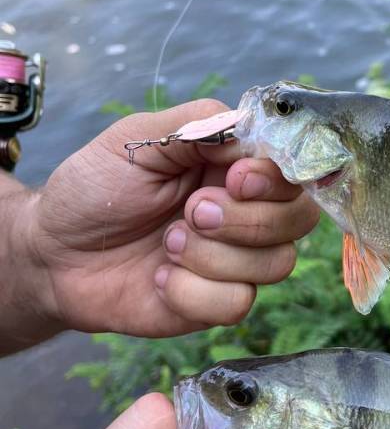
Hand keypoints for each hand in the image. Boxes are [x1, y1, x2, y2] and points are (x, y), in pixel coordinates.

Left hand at [3, 100, 318, 350]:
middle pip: (298, 218)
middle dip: (246, 219)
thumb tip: (248, 128)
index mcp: (234, 166)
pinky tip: (160, 278)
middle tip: (190, 213)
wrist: (52, 252)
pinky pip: (238, 302)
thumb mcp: (137, 139)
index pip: (294, 170)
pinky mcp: (216, 303)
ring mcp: (235, 260)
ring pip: (276, 264)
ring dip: (214, 255)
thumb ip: (195, 125)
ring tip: (166, 244)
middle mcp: (246, 212)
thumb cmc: (94, 188)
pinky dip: (194, 291)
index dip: (276, 178)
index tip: (235, 178)